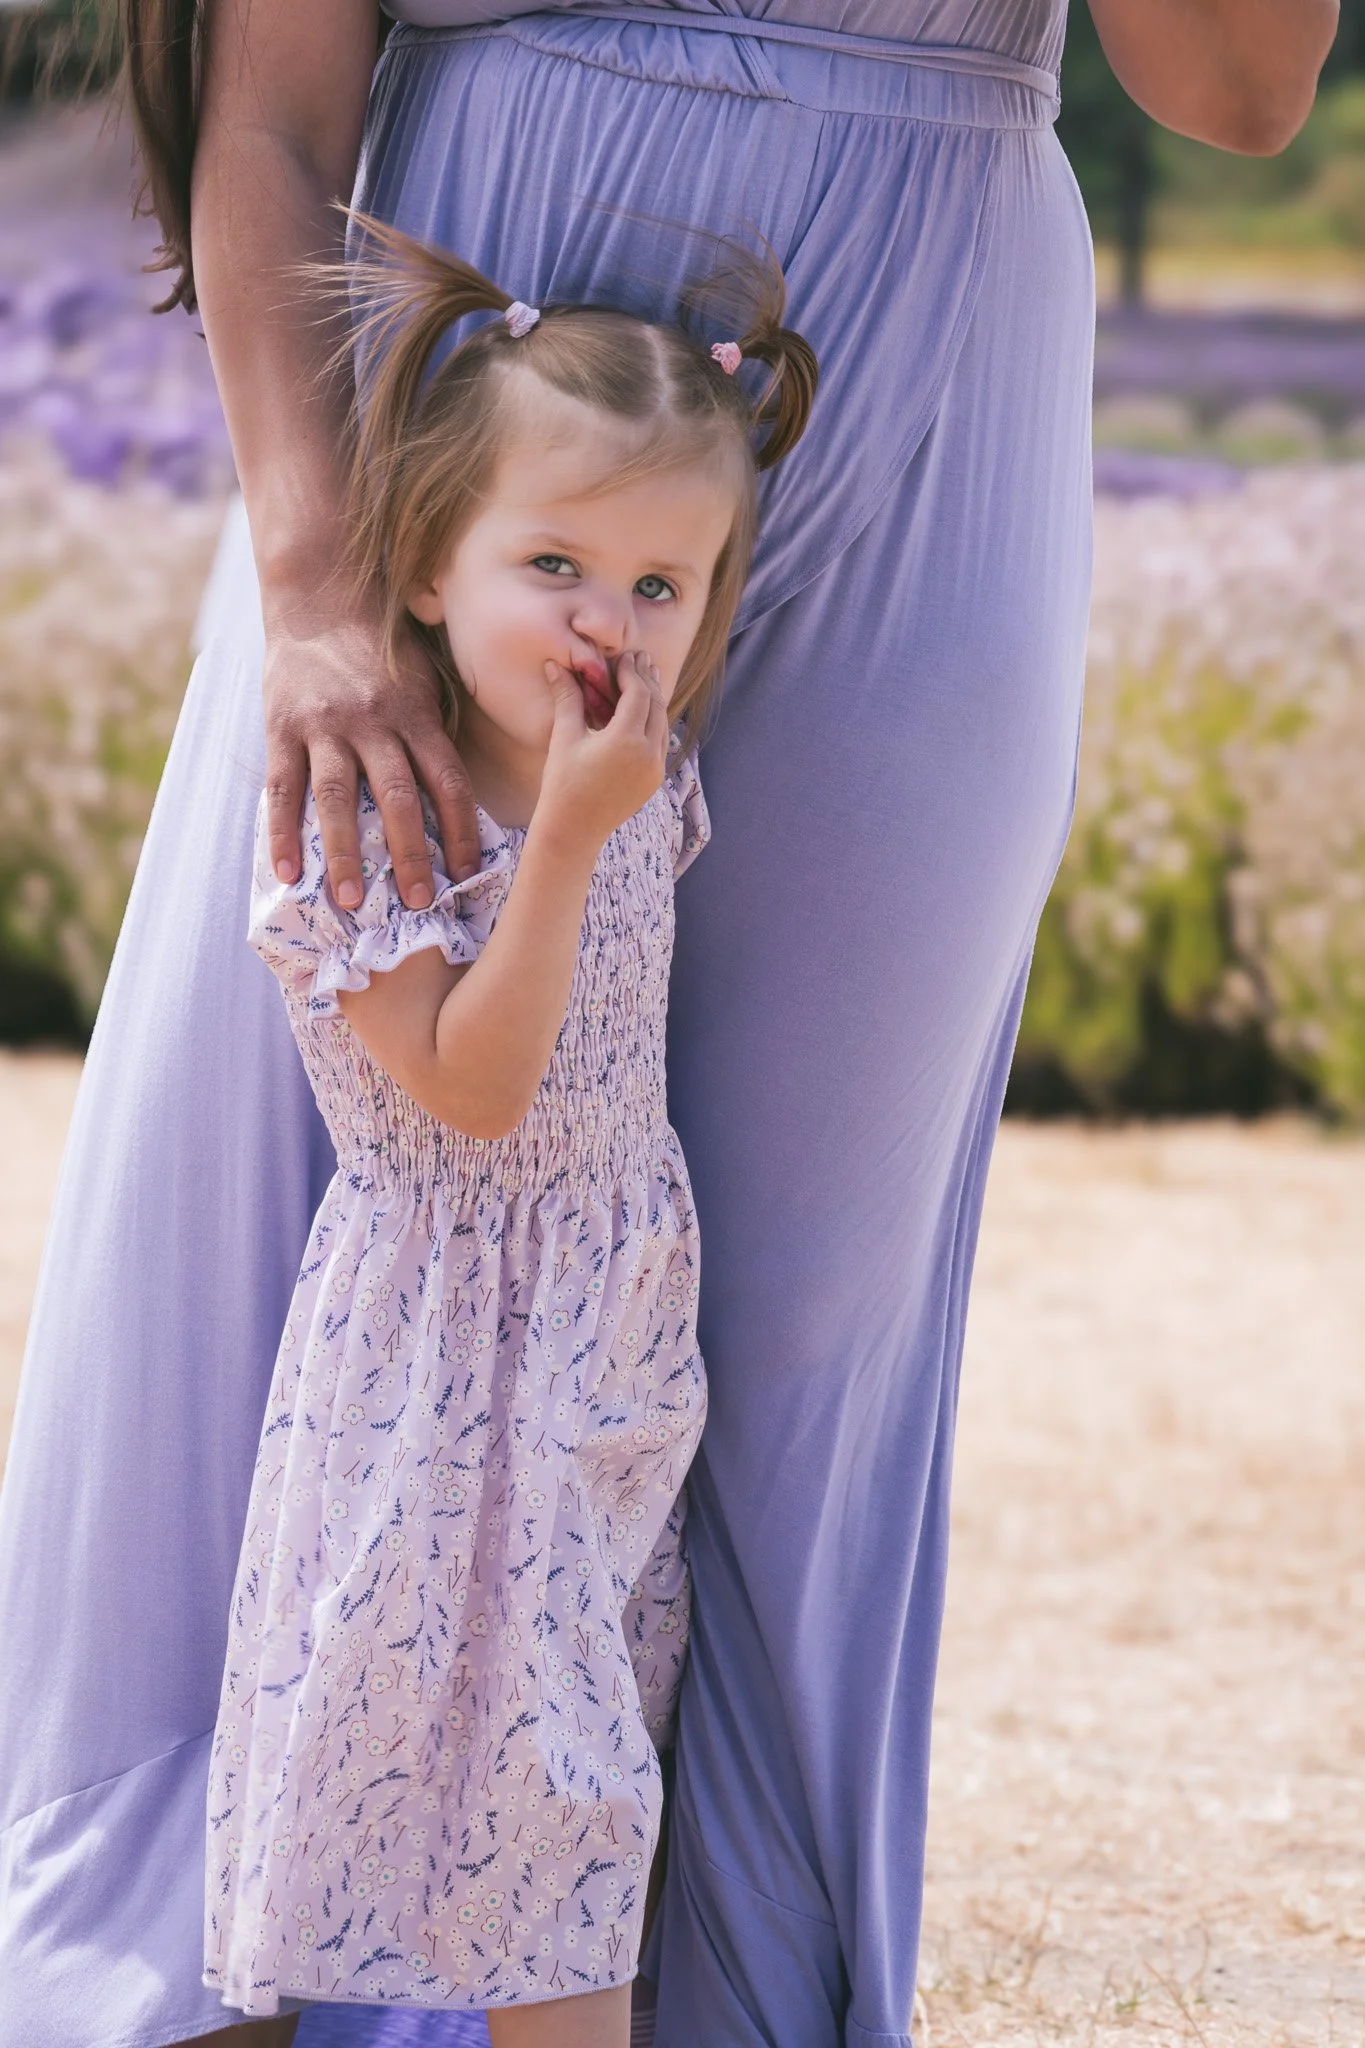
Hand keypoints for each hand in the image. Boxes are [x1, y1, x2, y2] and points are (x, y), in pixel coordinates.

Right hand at [263, 596, 482, 904]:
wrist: (318, 597)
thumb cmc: (382, 648)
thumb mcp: (424, 678)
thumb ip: (436, 733)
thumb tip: (461, 799)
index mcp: (415, 713)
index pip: (447, 780)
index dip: (462, 829)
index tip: (469, 873)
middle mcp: (373, 721)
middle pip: (396, 796)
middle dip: (409, 854)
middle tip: (418, 903)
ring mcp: (324, 725)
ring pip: (338, 798)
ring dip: (345, 854)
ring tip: (352, 901)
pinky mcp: (282, 727)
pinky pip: (284, 788)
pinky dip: (283, 833)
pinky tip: (288, 872)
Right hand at [536, 652, 669, 855]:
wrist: (573, 831)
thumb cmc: (563, 785)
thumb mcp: (564, 738)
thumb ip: (568, 698)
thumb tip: (557, 664)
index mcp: (627, 741)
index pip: (638, 694)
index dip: (632, 672)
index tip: (623, 657)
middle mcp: (648, 754)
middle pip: (656, 705)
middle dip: (647, 680)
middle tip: (640, 657)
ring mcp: (655, 769)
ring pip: (662, 723)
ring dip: (654, 699)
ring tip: (646, 677)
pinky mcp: (653, 780)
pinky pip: (660, 742)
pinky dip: (654, 721)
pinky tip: (644, 711)